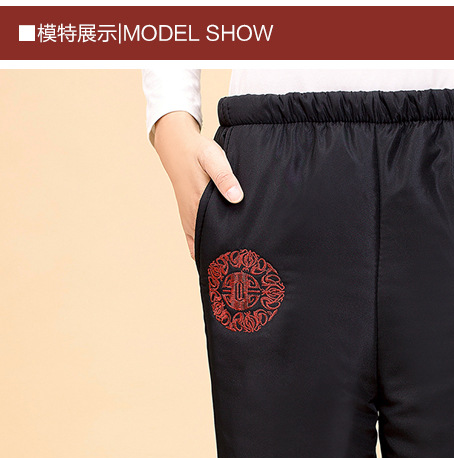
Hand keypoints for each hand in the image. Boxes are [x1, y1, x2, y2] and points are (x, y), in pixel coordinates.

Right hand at [151, 111, 243, 260]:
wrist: (177, 143)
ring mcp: (190, 218)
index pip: (213, 240)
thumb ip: (225, 177)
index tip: (237, 273)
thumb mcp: (214, 159)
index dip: (225, 257)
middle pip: (209, 247)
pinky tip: (215, 259)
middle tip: (239, 280)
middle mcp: (192, 217)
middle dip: (222, 263)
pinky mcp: (189, 215)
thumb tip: (237, 198)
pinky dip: (203, 250)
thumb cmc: (199, 151)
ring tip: (229, 275)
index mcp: (199, 207)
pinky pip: (195, 239)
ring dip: (214, 257)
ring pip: (202, 246)